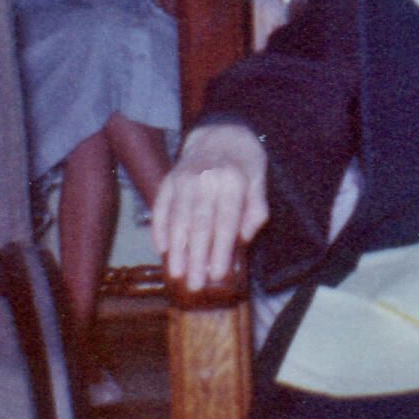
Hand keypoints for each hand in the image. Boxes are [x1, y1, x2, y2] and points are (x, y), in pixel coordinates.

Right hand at [151, 123, 269, 289]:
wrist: (220, 134)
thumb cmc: (244, 165)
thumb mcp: (260, 182)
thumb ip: (256, 211)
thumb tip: (243, 239)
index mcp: (232, 182)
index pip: (225, 222)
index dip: (220, 250)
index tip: (216, 275)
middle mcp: (206, 179)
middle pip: (199, 224)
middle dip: (196, 257)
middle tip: (194, 284)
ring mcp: (183, 179)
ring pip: (177, 219)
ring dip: (176, 249)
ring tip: (176, 274)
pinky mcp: (168, 180)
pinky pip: (160, 207)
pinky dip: (159, 229)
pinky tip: (161, 250)